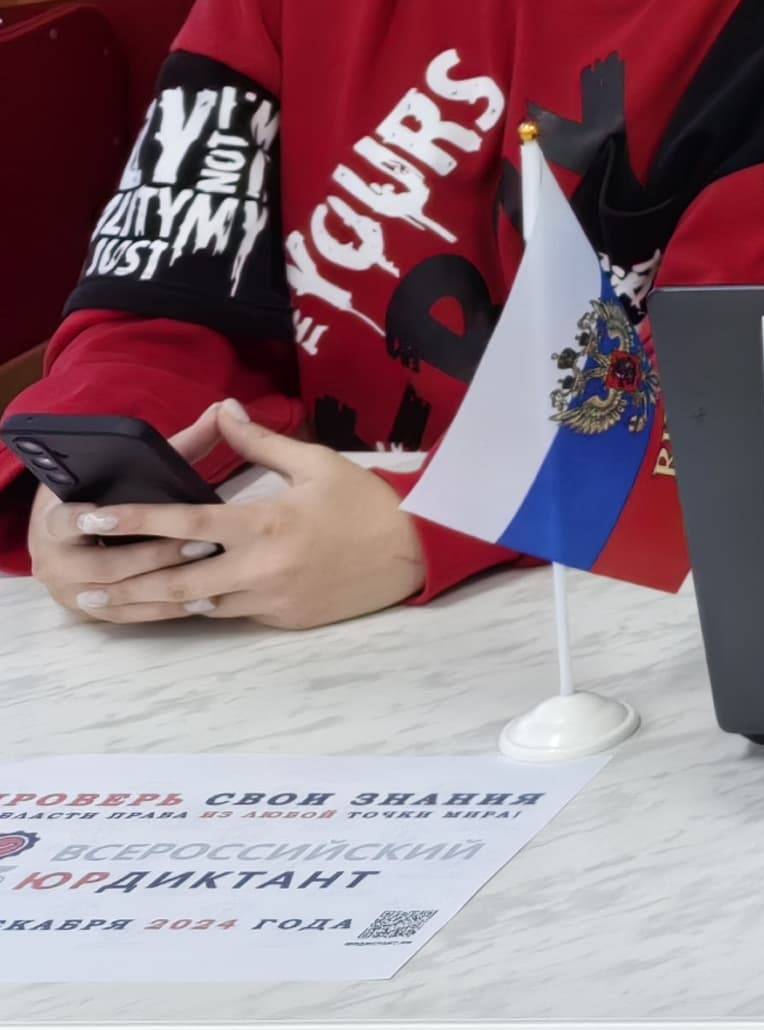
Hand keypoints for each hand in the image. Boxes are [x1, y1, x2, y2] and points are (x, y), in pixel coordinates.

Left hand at [37, 401, 425, 631]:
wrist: (414, 551)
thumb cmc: (365, 502)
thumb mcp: (317, 463)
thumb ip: (261, 443)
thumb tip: (225, 410)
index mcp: (265, 523)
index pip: (185, 522)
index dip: (137, 519)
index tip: (96, 518)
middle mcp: (260, 567)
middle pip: (176, 582)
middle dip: (126, 585)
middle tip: (84, 588)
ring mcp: (270, 598)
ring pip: (198, 607)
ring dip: (154, 605)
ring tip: (113, 607)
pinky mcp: (282, 619)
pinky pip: (231, 615)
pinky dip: (203, 608)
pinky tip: (177, 606)